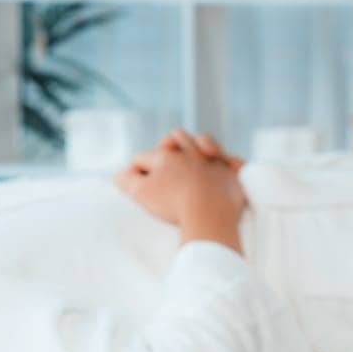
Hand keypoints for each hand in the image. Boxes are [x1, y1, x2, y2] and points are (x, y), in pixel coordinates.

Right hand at [113, 129, 247, 247]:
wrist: (208, 212)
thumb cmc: (172, 203)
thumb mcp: (141, 193)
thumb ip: (127, 181)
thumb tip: (118, 174)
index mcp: (165, 157)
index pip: (144, 156)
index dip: (137, 167)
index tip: (134, 177)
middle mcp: (189, 152)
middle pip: (175, 138)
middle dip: (168, 143)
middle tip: (166, 151)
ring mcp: (213, 161)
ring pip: (204, 141)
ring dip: (201, 143)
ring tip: (201, 152)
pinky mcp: (233, 174)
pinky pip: (234, 162)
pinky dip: (231, 163)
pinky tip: (229, 166)